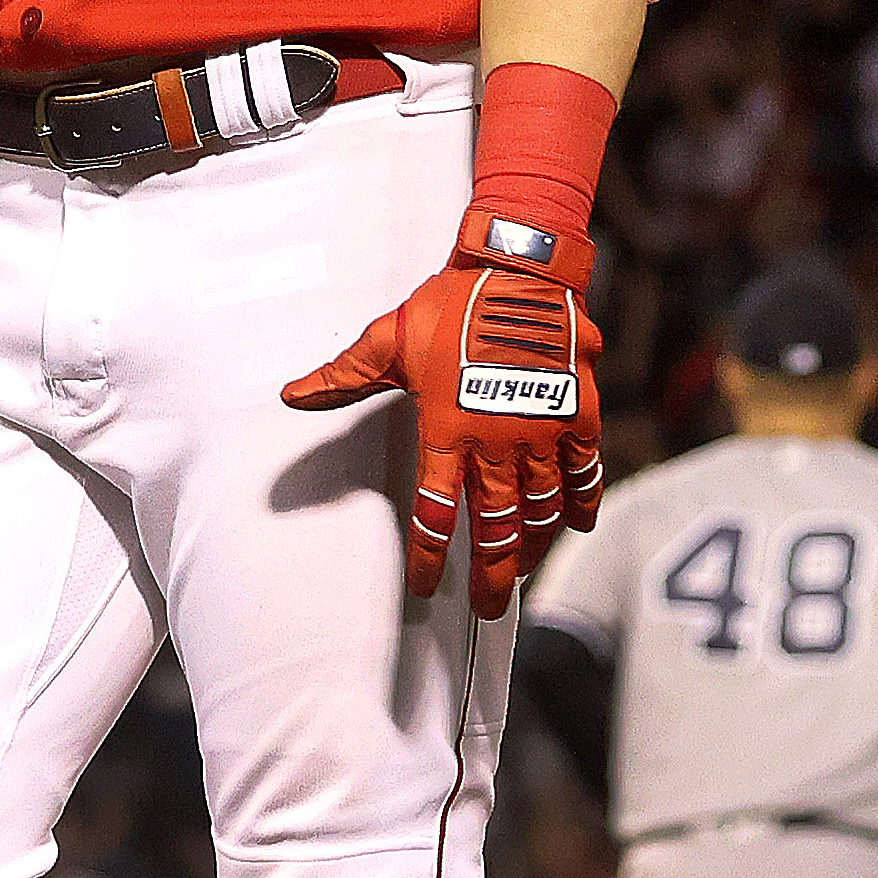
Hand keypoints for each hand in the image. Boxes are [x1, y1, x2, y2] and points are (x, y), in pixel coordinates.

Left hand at [283, 210, 602, 614]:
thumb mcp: (387, 339)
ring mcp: (541, 431)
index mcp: (447, 430)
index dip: (429, 555)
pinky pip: (584, 471)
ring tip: (524, 571)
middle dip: (491, 574)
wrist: (518, 270)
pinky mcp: (577, 414)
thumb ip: (343, 377)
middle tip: (489, 607)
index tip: (426, 585)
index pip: (435, 512)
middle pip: (495, 527)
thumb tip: (292, 394)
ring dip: (533, 546)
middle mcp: (496, 442)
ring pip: (541, 508)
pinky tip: (576, 526)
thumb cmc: (450, 303)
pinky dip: (581, 502)